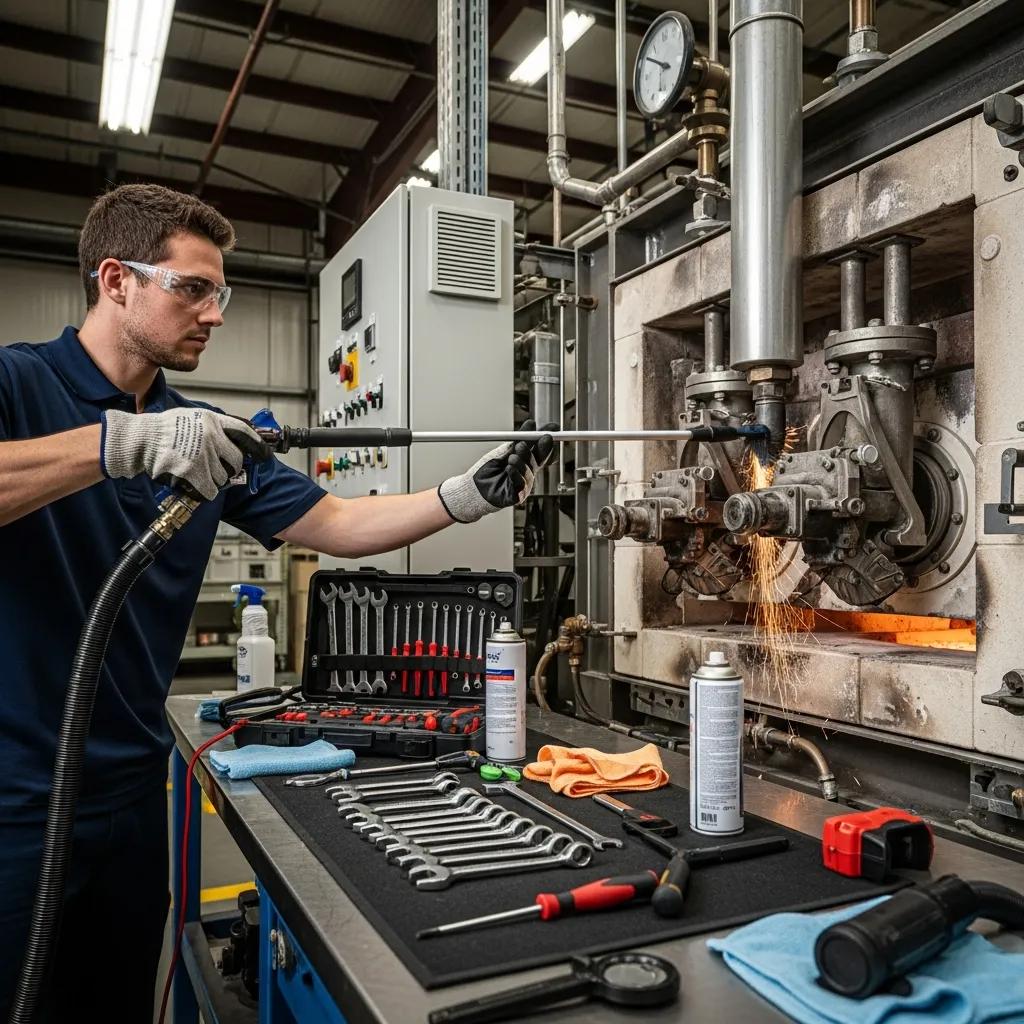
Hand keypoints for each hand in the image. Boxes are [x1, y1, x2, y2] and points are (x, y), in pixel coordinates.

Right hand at [100, 407, 270, 499]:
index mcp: (212, 421)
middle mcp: (211, 437)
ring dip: (214, 480)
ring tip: (199, 474)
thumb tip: (236, 436)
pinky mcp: (193, 473)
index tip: (265, 454)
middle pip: (236, 461)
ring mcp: (203, 456)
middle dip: (230, 468)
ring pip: (223, 478)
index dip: (258, 445)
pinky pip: (210, 491)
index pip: (244, 432)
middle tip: (219, 470)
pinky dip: (205, 492)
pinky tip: (197, 487)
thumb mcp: (192, 416)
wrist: (141, 440)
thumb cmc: (164, 429)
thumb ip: (214, 425)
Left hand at [438, 420, 557, 523]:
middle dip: (539, 449)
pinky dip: (516, 474)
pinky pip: (521, 484)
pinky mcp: (517, 494)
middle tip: (535, 440)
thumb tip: (531, 425)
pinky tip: (509, 468)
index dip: (546, 441)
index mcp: (525, 460)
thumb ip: (519, 439)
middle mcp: (526, 471)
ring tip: (512, 457)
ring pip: (529, 470)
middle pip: (539, 459)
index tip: (549, 431)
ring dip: (522, 461)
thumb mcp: (504, 450)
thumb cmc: (486, 470)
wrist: (473, 487)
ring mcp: (523, 483)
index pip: (541, 450)